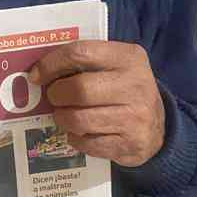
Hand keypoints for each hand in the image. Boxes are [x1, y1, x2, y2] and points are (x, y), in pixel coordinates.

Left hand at [29, 41, 164, 166]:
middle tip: (54, 98)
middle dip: (57, 95)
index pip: (81, 53)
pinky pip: (87, 143)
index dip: (52, 64)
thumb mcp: (116, 66)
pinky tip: (79, 133)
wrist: (159, 128)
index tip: (37, 75)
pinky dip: (75, 139)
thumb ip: (86, 62)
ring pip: (79, 119)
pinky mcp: (130, 144)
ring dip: (63, 118)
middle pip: (79, 89)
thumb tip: (40, 71)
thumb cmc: (125, 91)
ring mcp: (135, 117)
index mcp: (129, 58)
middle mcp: (136, 85)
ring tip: (64, 115)